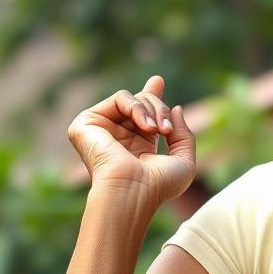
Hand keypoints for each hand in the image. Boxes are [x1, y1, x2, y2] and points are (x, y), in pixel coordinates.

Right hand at [67, 75, 195, 207]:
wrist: (134, 192)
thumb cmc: (159, 185)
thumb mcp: (184, 161)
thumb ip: (184, 135)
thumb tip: (176, 108)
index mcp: (138, 146)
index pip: (143, 115)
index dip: (151, 97)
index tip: (158, 81)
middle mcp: (119, 136)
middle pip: (143, 102)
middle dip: (161, 109)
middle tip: (167, 129)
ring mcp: (102, 129)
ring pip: (133, 98)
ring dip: (153, 110)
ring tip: (158, 130)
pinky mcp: (87, 122)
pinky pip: (120, 97)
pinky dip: (138, 107)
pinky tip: (145, 127)